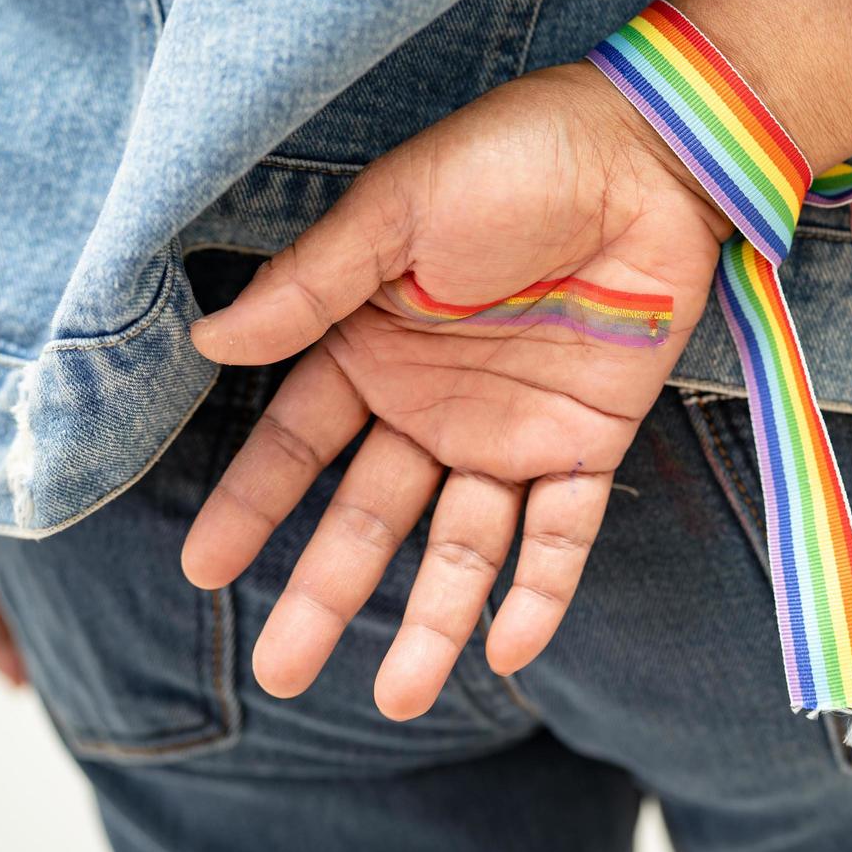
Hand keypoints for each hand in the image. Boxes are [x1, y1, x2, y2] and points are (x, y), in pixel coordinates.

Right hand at [182, 63, 729, 718]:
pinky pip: (562, 532)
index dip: (255, 507)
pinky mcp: (588, 442)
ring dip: (434, 620)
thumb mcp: (397, 210)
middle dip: (327, 592)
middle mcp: (435, 403)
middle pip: (372, 516)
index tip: (206, 570)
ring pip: (464, 545)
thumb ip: (314, 284)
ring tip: (396, 699)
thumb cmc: (512, 161)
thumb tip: (213, 341)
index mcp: (375, 347)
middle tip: (282, 669)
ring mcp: (512, 430)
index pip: (300, 445)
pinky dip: (541, 590)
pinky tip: (509, 651)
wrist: (645, 153)